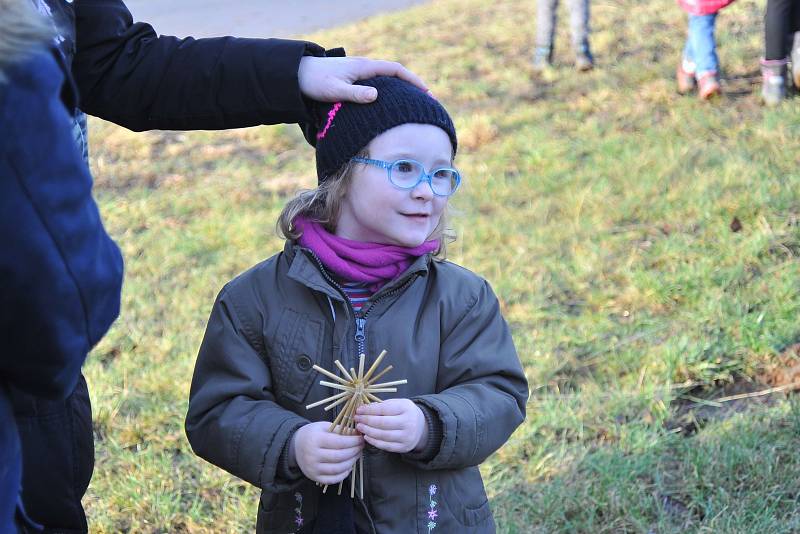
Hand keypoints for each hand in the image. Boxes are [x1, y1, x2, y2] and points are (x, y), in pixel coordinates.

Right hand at [291, 422, 363, 484]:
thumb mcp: (324, 426)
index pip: (339, 442)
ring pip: (337, 469)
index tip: (361, 439)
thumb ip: (340, 429)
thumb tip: (357, 434)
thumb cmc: (312, 434)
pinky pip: (332, 479)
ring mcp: (313, 468)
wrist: (295, 446)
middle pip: (339, 456)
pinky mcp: (314, 477)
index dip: (353, 441)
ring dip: (351, 462)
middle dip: (354, 451)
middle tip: (361, 447)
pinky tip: (348, 466)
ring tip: (356, 455)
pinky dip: (343, 474)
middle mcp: (313, 455)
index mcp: (315, 439)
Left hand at [298, 56, 427, 102]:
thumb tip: (376, 96)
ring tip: (414, 103)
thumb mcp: (336, 90)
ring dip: (402, 88)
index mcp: (364, 67)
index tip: (426, 92)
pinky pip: (378, 83)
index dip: (413, 80)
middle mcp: (364, 67)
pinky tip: (391, 103)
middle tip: (427, 100)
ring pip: (387, 79)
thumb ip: (355, 94)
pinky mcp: (353, 78)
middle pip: (395, 74)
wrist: (298, 75)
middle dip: (412, 85)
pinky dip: (390, 90)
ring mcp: (359, 72)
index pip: (395, 70)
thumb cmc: (315, 83)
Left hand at [354, 399, 426, 452]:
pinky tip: (367, 436)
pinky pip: (385, 445)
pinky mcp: (403, 447)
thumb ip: (382, 405)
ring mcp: (406, 437)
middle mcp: (408, 423)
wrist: (421, 427)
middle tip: (357, 419)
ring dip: (368, 431)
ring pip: (382, 435)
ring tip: (359, 427)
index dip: (368, 410)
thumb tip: (364, 409)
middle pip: (382, 423)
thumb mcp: (398, 404)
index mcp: (406, 408)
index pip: (383, 409)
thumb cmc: (405, 413)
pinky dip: (374, 441)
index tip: (358, 410)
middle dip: (366, 421)